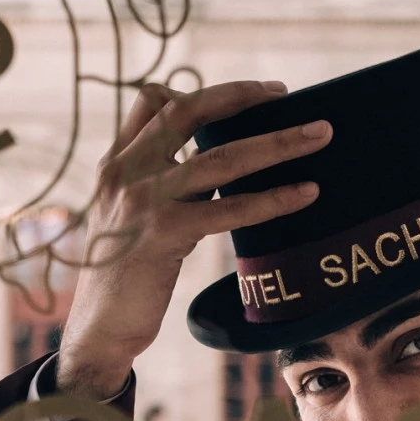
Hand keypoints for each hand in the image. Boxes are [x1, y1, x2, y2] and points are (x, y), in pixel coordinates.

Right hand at [54, 80, 331, 398]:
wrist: (98, 328)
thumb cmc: (123, 276)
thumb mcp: (130, 217)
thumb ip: (161, 184)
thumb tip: (212, 165)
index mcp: (115, 163)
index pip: (153, 102)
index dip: (203, 92)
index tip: (250, 92)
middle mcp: (124, 172)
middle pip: (187, 112)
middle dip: (240, 96)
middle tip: (284, 94)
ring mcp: (142, 201)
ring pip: (221, 158)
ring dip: (277, 143)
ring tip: (320, 135)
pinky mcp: (164, 234)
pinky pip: (230, 208)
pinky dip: (273, 198)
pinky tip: (305, 193)